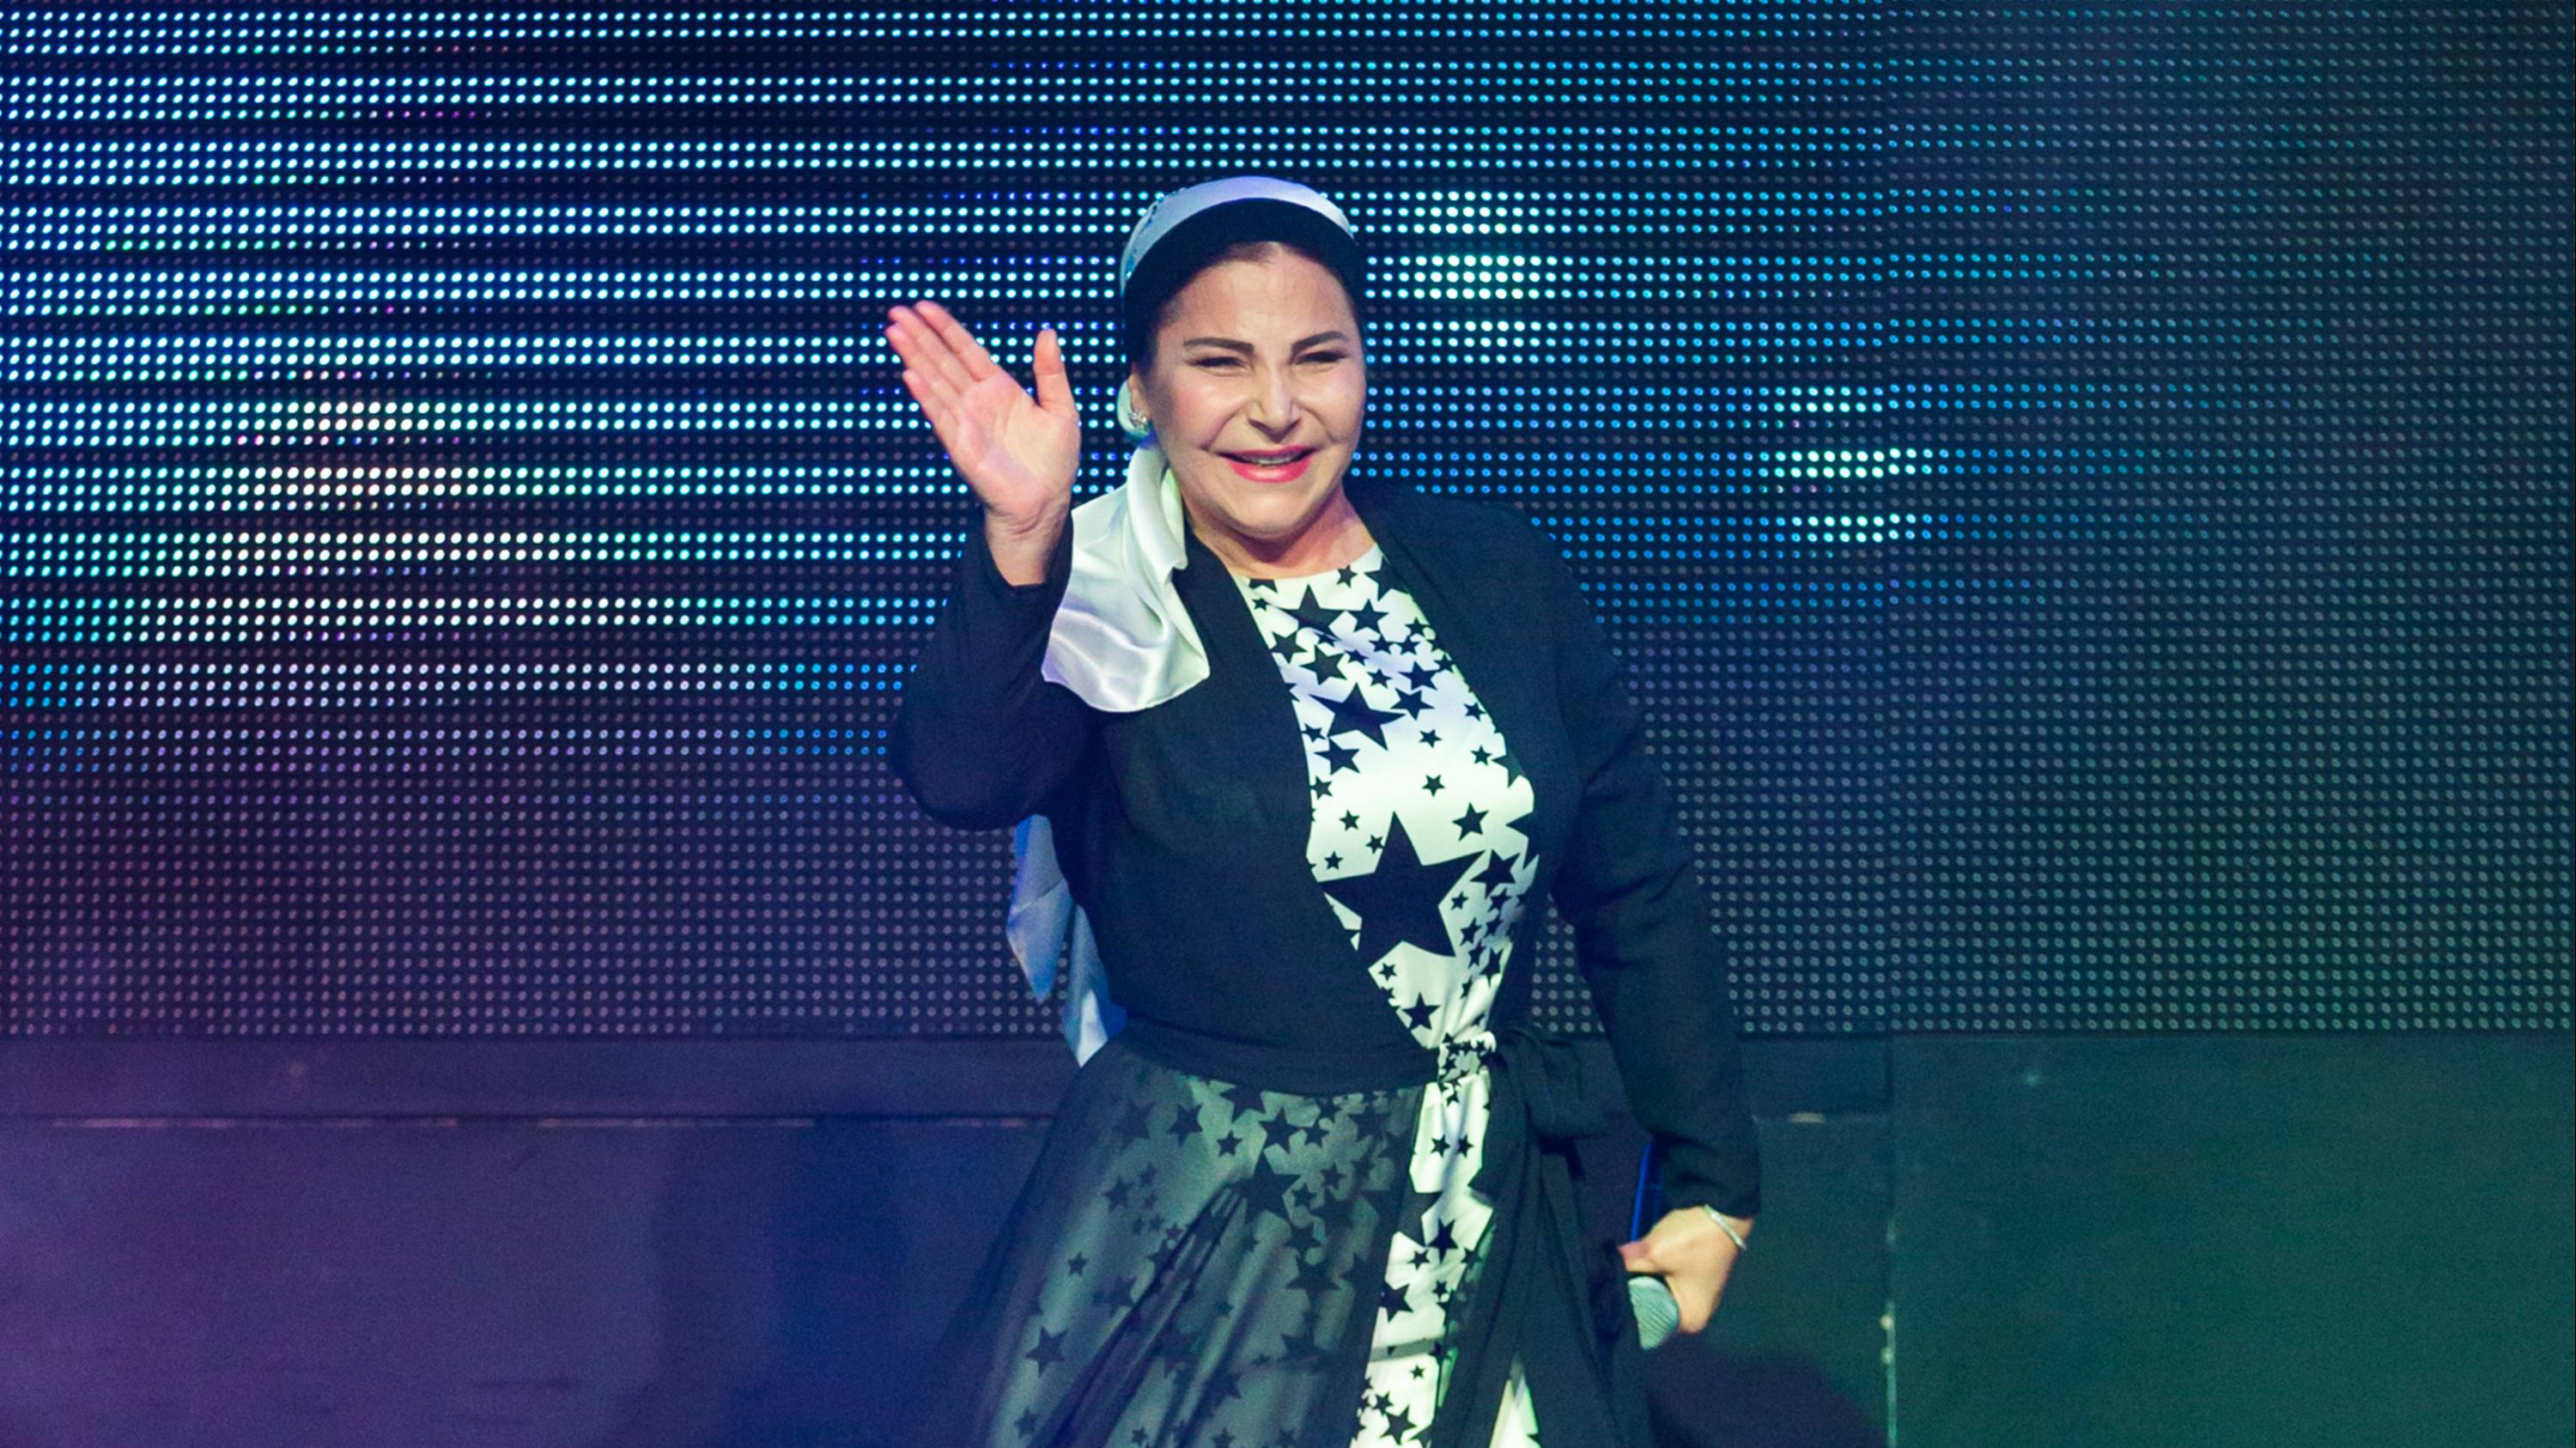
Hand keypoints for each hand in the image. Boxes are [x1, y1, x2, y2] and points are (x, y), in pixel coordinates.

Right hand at [885, 299, 1080, 528]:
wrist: (1045, 504)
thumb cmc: (1054, 464)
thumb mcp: (1061, 409)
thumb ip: (1050, 372)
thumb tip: (1047, 334)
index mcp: (1000, 389)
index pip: (967, 351)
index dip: (946, 329)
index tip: (925, 307)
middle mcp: (978, 402)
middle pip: (944, 361)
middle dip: (921, 336)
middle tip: (897, 312)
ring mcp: (967, 422)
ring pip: (936, 382)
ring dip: (915, 357)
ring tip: (895, 333)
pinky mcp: (961, 444)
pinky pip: (941, 415)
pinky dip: (926, 395)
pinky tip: (911, 375)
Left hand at [1618, 1206, 1749, 1334]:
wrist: (1722, 1208)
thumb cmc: (1693, 1239)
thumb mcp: (1654, 1252)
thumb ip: (1627, 1263)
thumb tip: (1604, 1264)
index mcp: (1690, 1319)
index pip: (1648, 1322)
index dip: (1628, 1306)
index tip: (1607, 1294)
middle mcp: (1693, 1314)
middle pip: (1652, 1308)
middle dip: (1632, 1292)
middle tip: (1607, 1281)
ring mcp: (1693, 1295)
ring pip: (1655, 1292)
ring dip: (1640, 1280)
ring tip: (1616, 1272)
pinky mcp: (1690, 1277)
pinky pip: (1663, 1281)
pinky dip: (1650, 1272)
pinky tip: (1633, 1263)